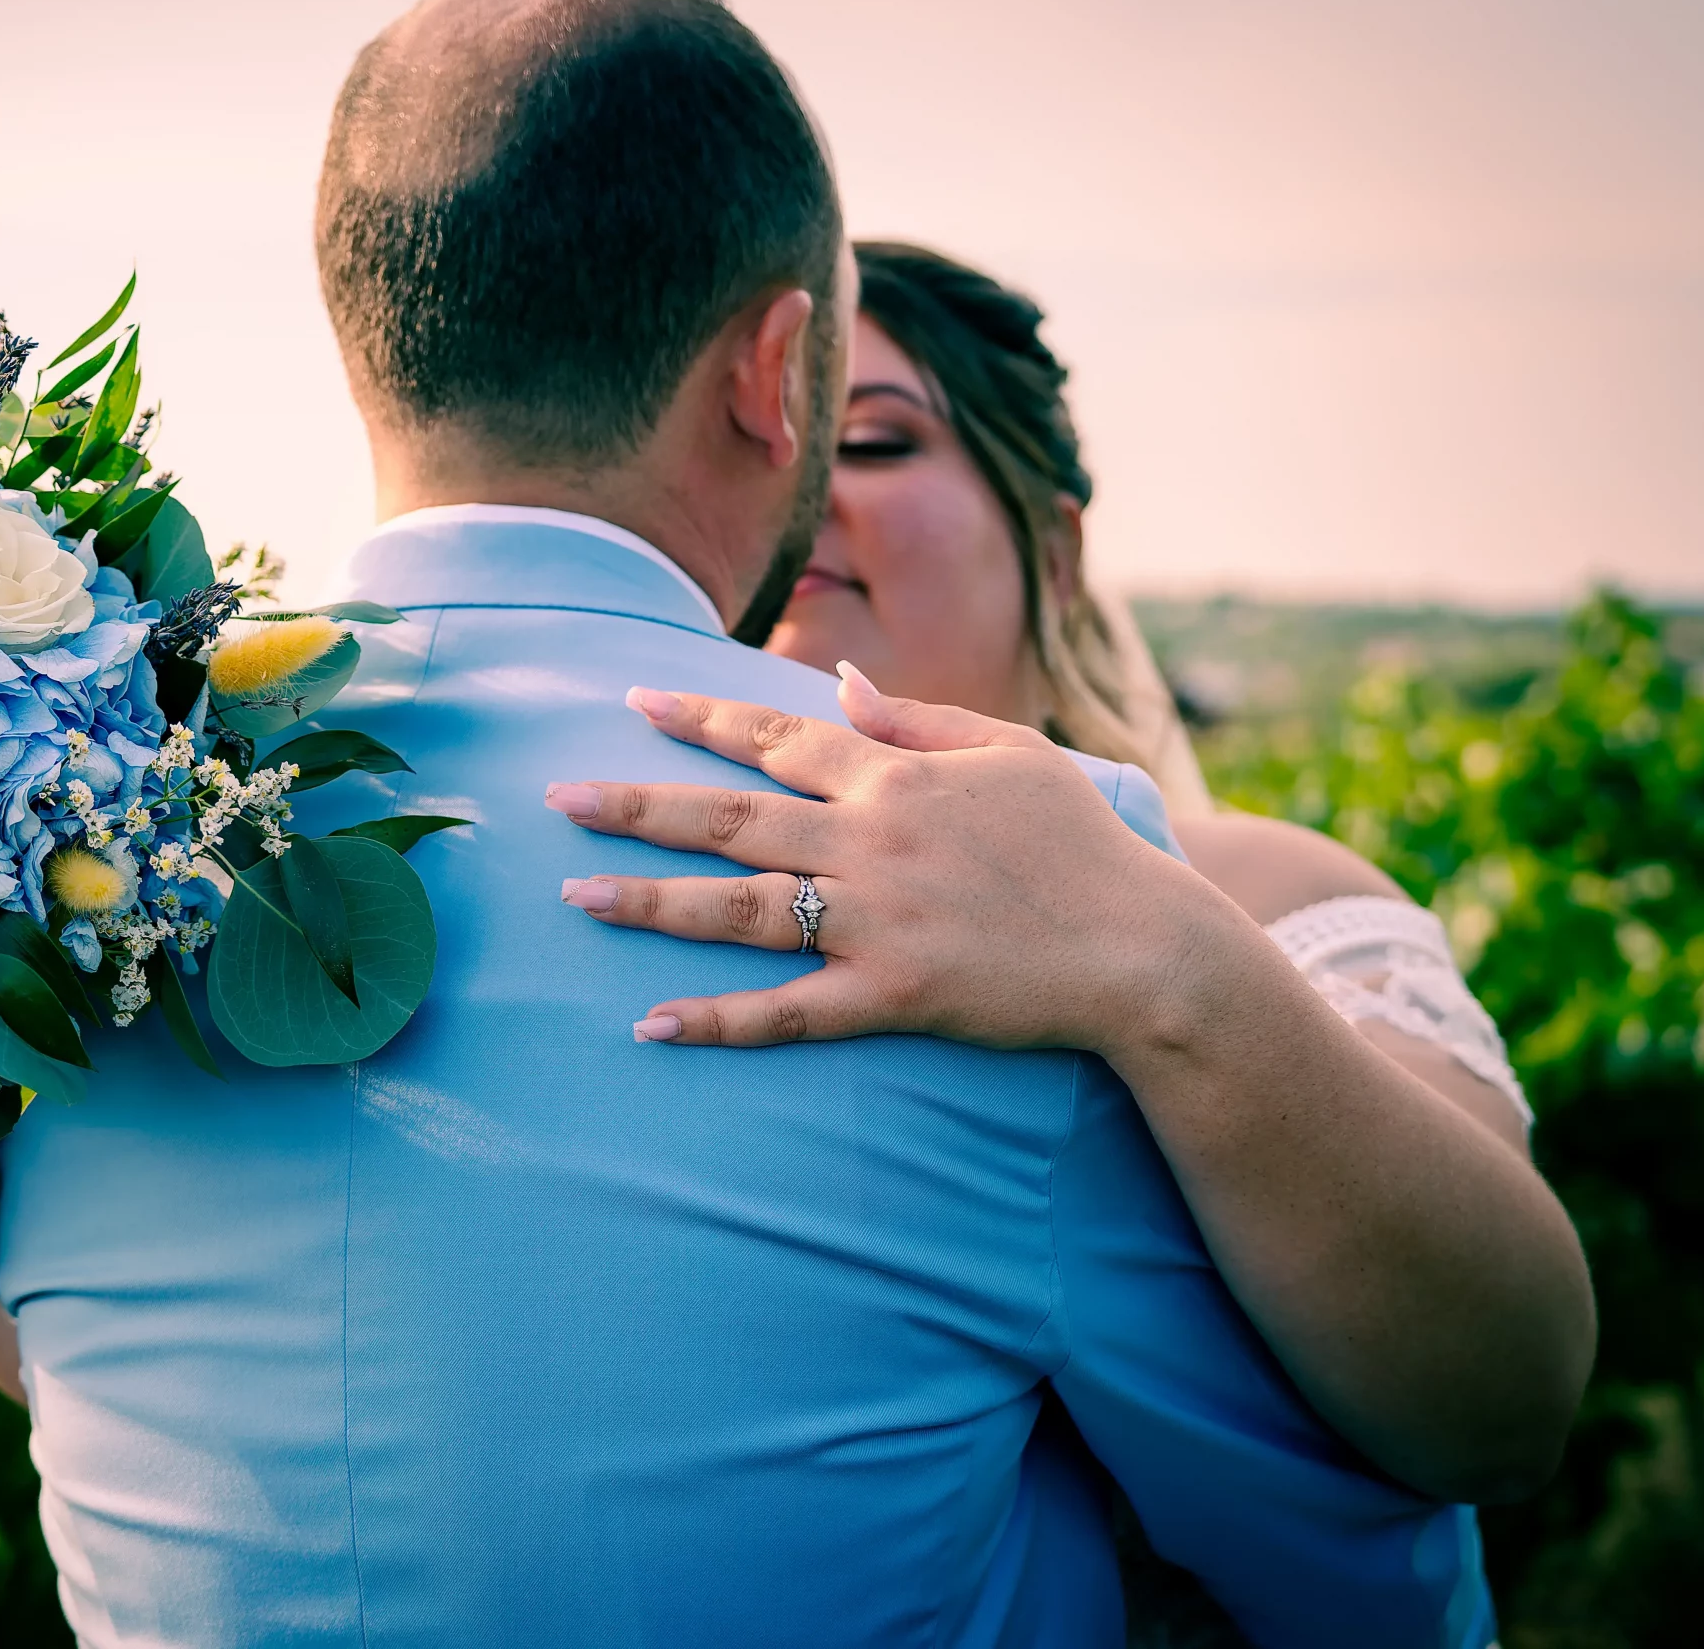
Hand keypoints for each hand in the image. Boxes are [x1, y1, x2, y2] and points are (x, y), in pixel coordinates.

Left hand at [545, 666, 1217, 1049]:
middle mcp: (870, 843)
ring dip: (651, 901)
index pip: (776, 736)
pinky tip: (650, 1023)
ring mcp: (876, 922)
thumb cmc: (1084, 845)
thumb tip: (840, 680)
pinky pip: (787, 1012)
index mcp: (895, 777)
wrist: (1146, 948)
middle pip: (730, 818)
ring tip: (575, 893)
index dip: (701, 716)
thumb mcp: (1013, 752)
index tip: (633, 699)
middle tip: (557, 795)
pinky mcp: (891, 997)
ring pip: (739, 909)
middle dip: (637, 803)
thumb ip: (917, 718)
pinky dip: (717, 1019)